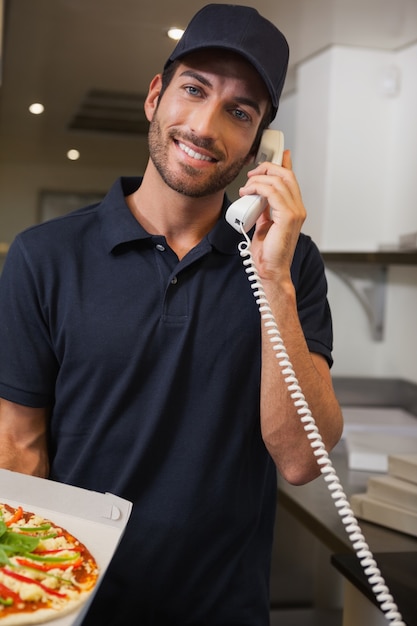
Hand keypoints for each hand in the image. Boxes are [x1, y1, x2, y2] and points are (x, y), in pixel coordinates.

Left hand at [238, 150, 305, 280]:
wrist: (271, 270)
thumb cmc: (268, 253)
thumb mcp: (263, 223)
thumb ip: (263, 208)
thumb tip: (256, 197)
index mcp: (293, 209)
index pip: (291, 179)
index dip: (285, 163)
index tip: (279, 154)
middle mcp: (298, 208)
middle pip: (286, 175)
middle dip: (268, 169)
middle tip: (252, 174)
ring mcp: (295, 212)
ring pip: (280, 181)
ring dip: (259, 179)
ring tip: (246, 187)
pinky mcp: (288, 217)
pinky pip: (273, 193)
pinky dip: (258, 188)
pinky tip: (248, 193)